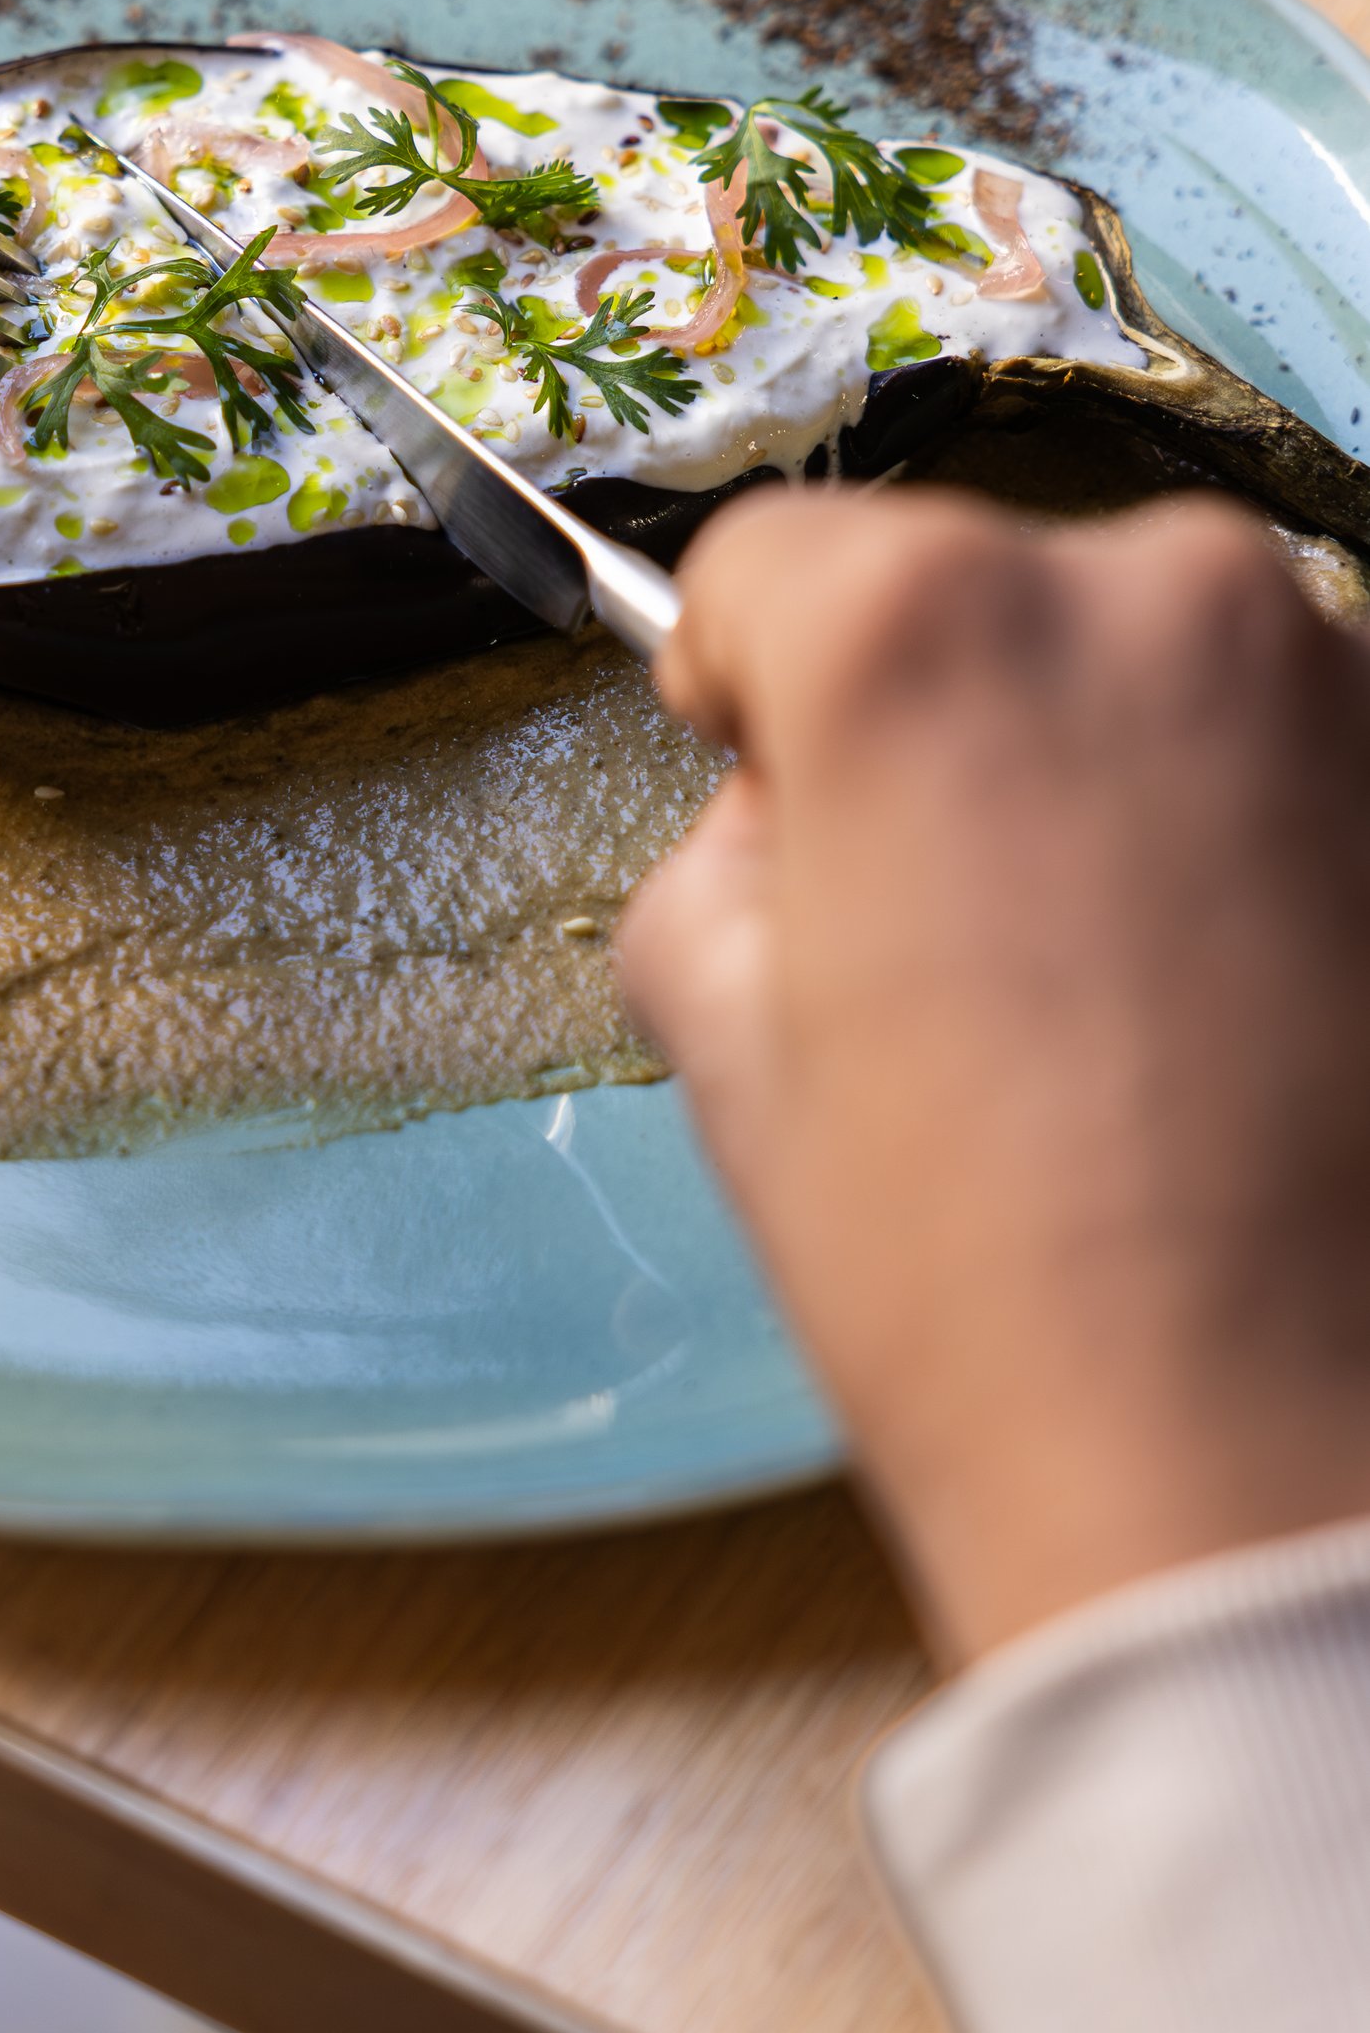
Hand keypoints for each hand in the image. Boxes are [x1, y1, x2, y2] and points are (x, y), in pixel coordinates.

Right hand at [618, 487, 1369, 1661]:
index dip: (745, 688)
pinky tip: (1237, 1012)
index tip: (770, 792)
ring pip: (1158, 671)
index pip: (776, 562)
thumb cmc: (970, 1278)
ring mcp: (1343, 678)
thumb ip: (723, 854)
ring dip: (1118, 778)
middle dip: (950, 730)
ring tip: (1119, 999)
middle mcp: (1160, 587)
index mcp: (925, 624)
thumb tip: (795, 812)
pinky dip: (1256, 842)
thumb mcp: (726, 1042)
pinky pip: (1297, 758)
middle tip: (954, 937)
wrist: (1260, 1469)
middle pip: (986, 596)